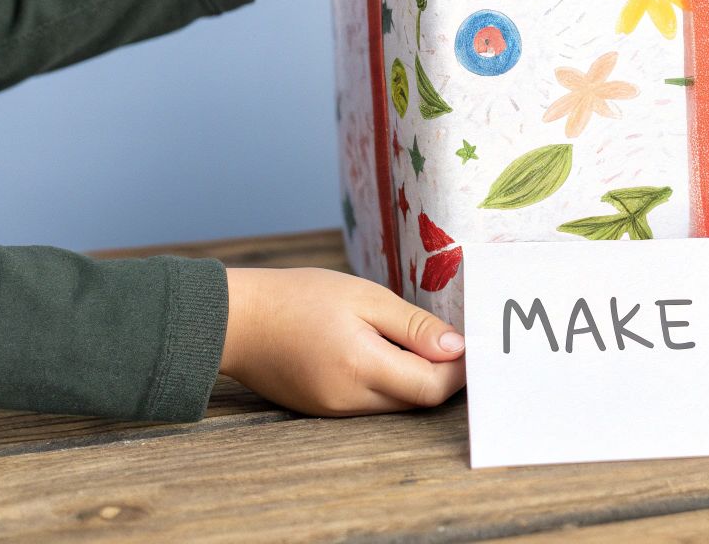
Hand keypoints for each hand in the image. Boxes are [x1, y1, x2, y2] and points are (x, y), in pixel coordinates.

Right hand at [220, 267, 465, 415]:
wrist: (237, 319)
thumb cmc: (300, 297)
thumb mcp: (364, 297)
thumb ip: (413, 325)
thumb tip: (457, 348)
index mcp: (361, 367)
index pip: (432, 387)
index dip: (459, 371)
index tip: (471, 345)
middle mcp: (349, 400)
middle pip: (417, 400)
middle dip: (441, 375)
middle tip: (450, 340)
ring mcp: (333, 411)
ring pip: (395, 405)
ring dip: (414, 380)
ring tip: (413, 341)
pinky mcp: (322, 411)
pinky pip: (370, 404)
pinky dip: (387, 383)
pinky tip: (382, 353)